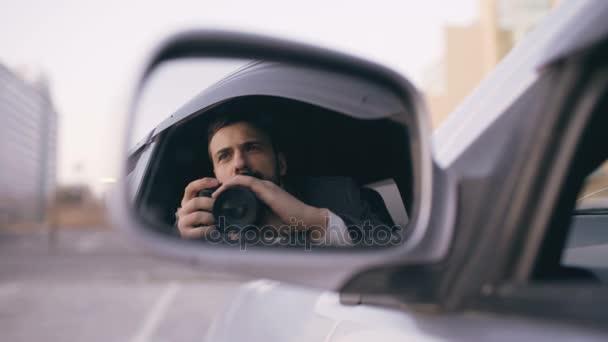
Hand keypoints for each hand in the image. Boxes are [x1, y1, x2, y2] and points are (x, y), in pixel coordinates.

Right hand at [175, 177, 219, 238]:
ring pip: (197, 215)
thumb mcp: (208, 207)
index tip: (217, 182)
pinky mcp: (186, 234)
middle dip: (210, 203)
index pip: (191, 188)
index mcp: (188, 201)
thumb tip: (226, 187)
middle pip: (195, 202)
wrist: (200, 239)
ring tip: (219, 220)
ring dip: (210, 217)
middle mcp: (183, 210)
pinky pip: (199, 231)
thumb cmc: (208, 220)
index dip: (203, 183)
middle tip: (223, 206)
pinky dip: (209, 230)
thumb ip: (213, 199)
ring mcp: (183, 222)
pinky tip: (215, 229)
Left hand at [212, 175, 328, 233]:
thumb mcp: (264, 227)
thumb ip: (249, 230)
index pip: (241, 188)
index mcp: (262, 194)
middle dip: (222, 189)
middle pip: (238, 183)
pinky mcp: (266, 189)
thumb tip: (232, 236)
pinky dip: (231, 185)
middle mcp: (263, 187)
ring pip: (239, 180)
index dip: (227, 193)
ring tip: (213, 195)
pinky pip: (245, 182)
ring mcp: (265, 186)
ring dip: (224, 186)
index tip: (216, 202)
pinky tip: (221, 192)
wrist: (305, 220)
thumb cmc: (287, 224)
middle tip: (211, 199)